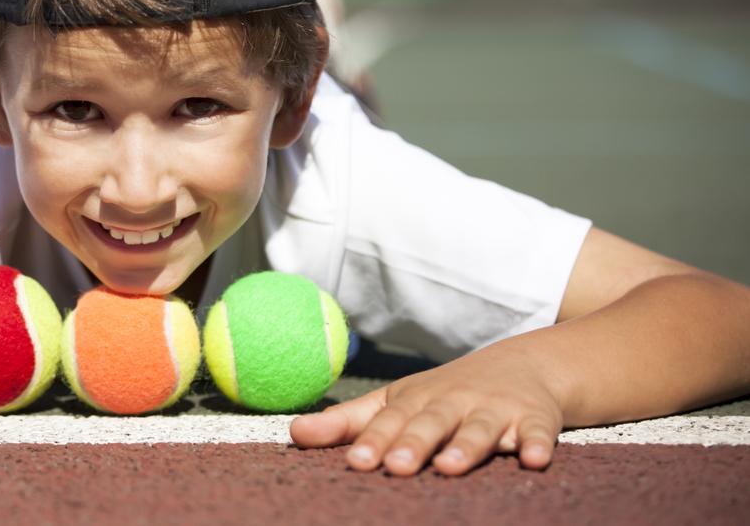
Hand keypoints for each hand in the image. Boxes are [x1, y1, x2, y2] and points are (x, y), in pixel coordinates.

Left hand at [289, 344, 562, 475]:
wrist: (524, 365)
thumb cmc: (445, 394)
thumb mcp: (397, 402)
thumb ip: (347, 422)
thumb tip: (292, 433)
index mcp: (417, 400)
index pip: (390, 420)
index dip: (373, 440)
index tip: (354, 462)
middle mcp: (454, 402)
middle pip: (432, 423)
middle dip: (414, 443)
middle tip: (395, 466)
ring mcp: (496, 409)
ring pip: (481, 428)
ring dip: (467, 446)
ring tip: (450, 467)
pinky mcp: (536, 419)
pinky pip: (540, 432)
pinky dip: (538, 443)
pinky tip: (534, 460)